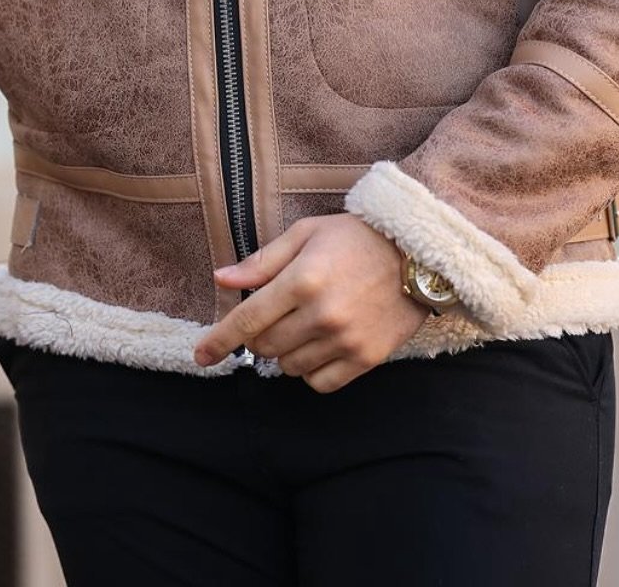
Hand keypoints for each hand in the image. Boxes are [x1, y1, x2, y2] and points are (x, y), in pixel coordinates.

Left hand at [193, 213, 432, 392]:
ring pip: (290, 367)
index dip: (218, 340)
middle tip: (275, 316)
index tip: (201, 356)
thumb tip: (221, 279)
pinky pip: (321, 383)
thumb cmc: (356, 238)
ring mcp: (345, 340)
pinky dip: (311, 371)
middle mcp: (321, 314)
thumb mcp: (306, 234)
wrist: (417, 254)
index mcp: (302, 280)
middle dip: (259, 337)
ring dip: (286, 352)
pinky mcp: (366, 359)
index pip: (247, 320)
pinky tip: (320, 347)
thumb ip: (263, 261)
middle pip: (265, 347)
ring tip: (304, 326)